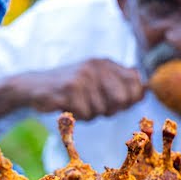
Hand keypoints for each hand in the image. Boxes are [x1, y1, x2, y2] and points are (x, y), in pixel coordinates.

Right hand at [20, 59, 144, 120]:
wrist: (33, 85)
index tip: (116, 103)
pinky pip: (86, 114)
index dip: (130, 99)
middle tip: (95, 106)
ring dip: (91, 114)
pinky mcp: (69, 89)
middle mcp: (97, 66)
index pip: (136, 83)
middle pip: (121, 100)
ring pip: (102, 110)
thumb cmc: (70, 87)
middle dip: (110, 110)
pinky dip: (78, 116)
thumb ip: (121, 83)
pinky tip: (68, 106)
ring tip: (77, 103)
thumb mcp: (97, 78)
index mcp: (106, 63)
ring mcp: (83, 77)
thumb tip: (146, 89)